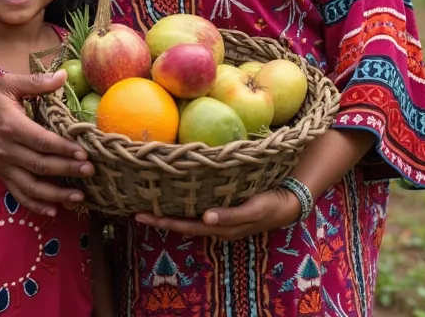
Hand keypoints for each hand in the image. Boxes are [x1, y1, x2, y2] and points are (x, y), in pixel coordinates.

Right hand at [0, 70, 93, 216]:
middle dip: (67, 170)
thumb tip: (63, 76)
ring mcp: (3, 166)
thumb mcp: (8, 83)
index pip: (41, 141)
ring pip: (31, 186)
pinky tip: (54, 209)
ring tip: (78, 197)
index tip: (83, 153)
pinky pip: (18, 194)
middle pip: (40, 165)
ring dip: (56, 194)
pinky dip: (36, 205)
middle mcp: (7, 150)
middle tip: (90, 172)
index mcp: (11, 126)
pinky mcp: (0, 175)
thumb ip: (36, 81)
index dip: (63, 149)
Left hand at [135, 187, 301, 239]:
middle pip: (182, 224)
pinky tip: (175, 198)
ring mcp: (218, 219)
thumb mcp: (253, 210)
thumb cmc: (270, 205)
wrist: (287, 203)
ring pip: (188, 218)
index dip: (163, 221)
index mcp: (219, 227)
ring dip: (170, 213)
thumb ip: (230, 216)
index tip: (142, 215)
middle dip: (160, 219)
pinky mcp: (223, 209)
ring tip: (150, 205)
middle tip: (137, 212)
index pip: (185, 226)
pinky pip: (198, 210)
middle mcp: (215, 225)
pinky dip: (184, 206)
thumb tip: (205, 218)